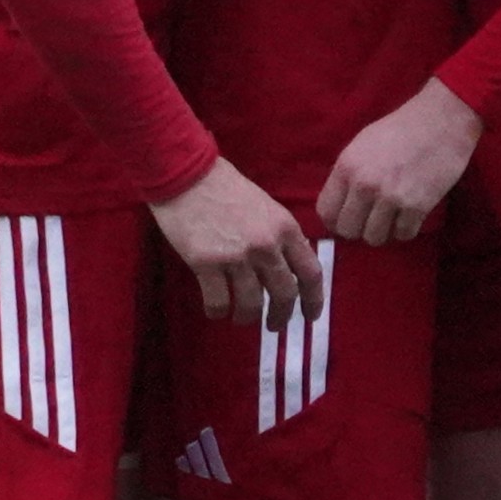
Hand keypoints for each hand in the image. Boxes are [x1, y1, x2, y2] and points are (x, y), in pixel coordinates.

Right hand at [150, 157, 326, 327]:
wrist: (187, 174)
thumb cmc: (225, 188)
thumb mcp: (266, 207)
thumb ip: (281, 237)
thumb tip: (290, 270)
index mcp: (285, 228)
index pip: (311, 273)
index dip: (314, 301)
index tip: (310, 316)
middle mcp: (266, 245)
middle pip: (285, 294)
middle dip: (281, 316)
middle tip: (274, 325)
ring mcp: (236, 256)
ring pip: (252, 304)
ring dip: (247, 317)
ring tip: (240, 317)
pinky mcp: (206, 264)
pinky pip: (219, 303)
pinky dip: (219, 312)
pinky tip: (216, 310)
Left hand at [318, 78, 482, 244]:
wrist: (442, 121)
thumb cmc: (401, 129)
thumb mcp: (362, 145)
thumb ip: (348, 175)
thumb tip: (341, 205)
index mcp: (347, 167)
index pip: (325, 212)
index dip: (335, 220)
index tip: (347, 219)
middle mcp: (364, 185)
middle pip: (348, 230)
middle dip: (358, 229)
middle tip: (371, 220)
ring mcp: (391, 197)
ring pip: (374, 238)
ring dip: (383, 231)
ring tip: (392, 217)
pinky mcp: (417, 206)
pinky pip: (403, 234)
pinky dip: (406, 229)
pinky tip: (409, 215)